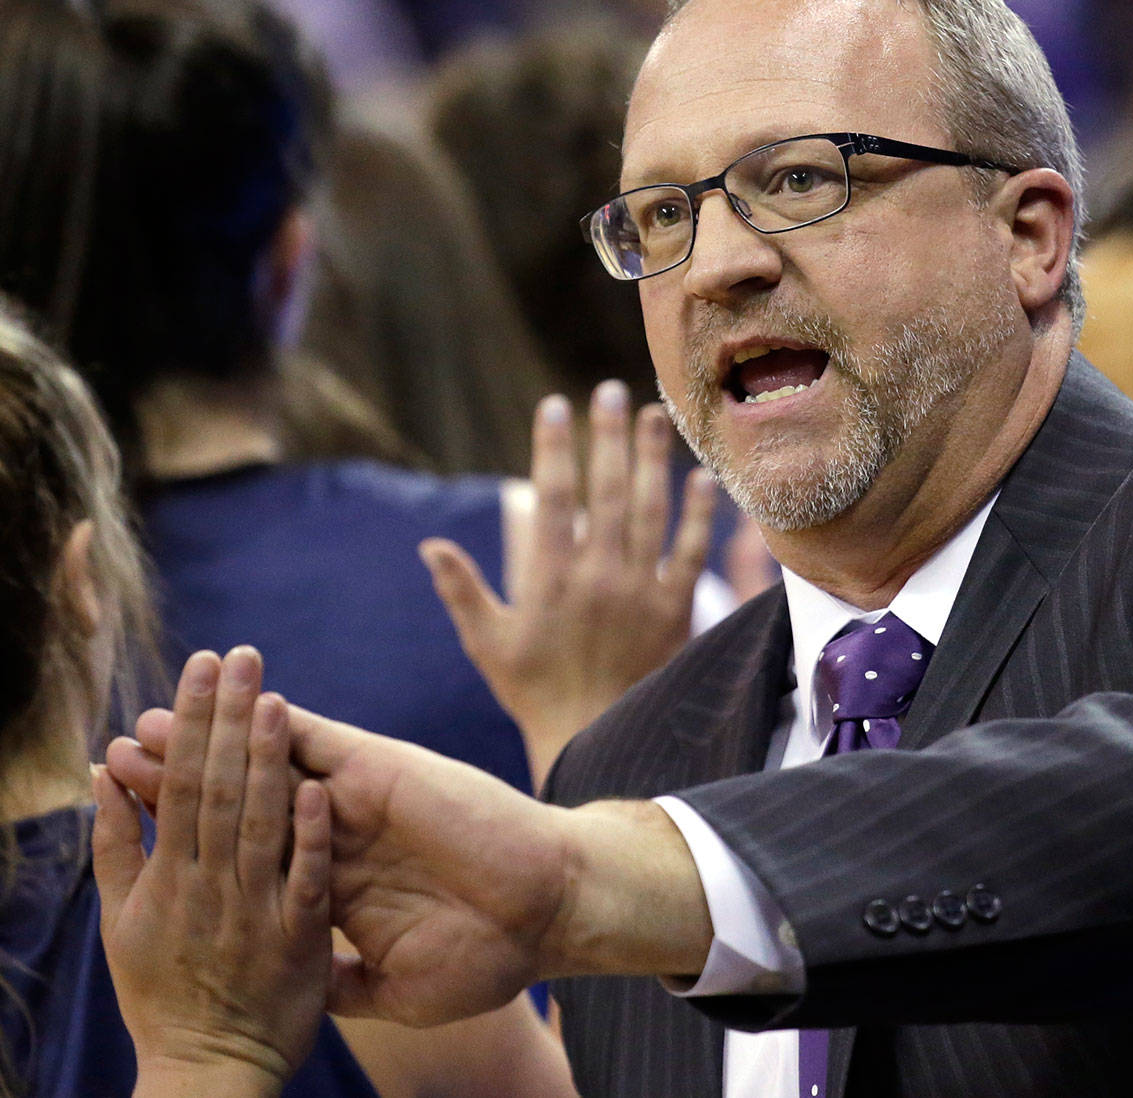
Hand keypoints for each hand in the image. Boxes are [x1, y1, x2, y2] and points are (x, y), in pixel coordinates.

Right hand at [95, 647, 331, 1095]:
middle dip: (227, 719)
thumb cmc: (163, 996)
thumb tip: (103, 773)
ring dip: (266, 760)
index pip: (180, 779)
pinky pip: (306, 882)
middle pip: (219, 788)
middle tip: (241, 655)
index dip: (190, 720)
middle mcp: (208, 885)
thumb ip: (115, 847)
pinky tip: (314, 787)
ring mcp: (255, 912)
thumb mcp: (121, 924)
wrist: (208, 1074)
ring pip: (260, 824)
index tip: (202, 663)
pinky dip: (308, 836)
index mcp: (168, 875)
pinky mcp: (300, 942)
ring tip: (273, 700)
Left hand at [109, 703, 713, 1028]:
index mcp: (329, 884)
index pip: (245, 854)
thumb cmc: (489, 953)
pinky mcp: (376, 770)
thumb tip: (309, 995)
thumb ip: (348, 980)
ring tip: (145, 721)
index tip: (137, 827)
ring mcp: (351, 798)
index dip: (192, 839)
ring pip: (264, 759)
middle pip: (238, 798)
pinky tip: (225, 697)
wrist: (547, 912)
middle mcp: (331, 833)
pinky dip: (270, 716)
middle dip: (176, 778)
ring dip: (206, 738)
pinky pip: (314, 737)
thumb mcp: (400, 988)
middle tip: (115, 754)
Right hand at [422, 382, 716, 781]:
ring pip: (650, 511)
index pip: (552, 498)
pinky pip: (690, 554)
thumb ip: (461, 589)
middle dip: (608, 436)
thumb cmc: (532, 692)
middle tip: (612, 390)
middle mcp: (596, 577)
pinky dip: (699, 515)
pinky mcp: (674, 612)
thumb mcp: (486, 642)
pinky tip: (702, 478)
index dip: (553, 448)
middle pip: (606, 491)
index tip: (556, 406)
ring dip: (652, 459)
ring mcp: (639, 592)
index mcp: (548, 579)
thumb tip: (430, 544)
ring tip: (655, 414)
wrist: (592, 740)